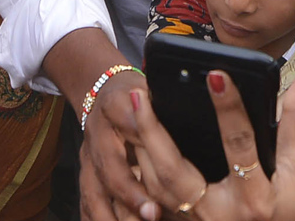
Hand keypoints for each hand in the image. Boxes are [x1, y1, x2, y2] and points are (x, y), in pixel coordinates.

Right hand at [79, 70, 155, 220]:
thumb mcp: (153, 87)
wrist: (101, 90)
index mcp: (117, 104)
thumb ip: (169, 102)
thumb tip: (209, 94)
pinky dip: (97, 218)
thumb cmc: (139, 92)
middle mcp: (98, 132)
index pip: (132, 126)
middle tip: (154, 214)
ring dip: (112, 214)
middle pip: (111, 167)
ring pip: (95, 190)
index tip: (167, 168)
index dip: (147, 146)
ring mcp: (88, 156)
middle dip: (131, 194)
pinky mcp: (85, 174)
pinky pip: (86, 202)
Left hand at [130, 70, 294, 220]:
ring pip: (156, 186)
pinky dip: (144, 171)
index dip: (228, 108)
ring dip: (142, 148)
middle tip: (140, 94)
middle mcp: (221, 214)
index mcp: (255, 199)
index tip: (216, 75)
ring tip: (135, 110)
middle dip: (153, 131)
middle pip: (174, 170)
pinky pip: (156, 198)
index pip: (238, 144)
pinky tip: (138, 144)